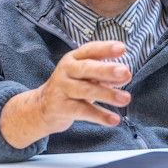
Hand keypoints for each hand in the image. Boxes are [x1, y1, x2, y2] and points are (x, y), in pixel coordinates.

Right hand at [0, 41, 131, 148]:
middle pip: (87, 68)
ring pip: (86, 90)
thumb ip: (105, 75)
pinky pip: (83, 111)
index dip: (105, 48)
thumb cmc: (70, 87)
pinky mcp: (61, 107)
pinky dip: (100, 116)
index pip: (90, 50)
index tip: (122, 48)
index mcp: (74, 58)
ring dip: (107, 94)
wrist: (41, 107)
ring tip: (125, 99)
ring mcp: (62, 88)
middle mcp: (66, 70)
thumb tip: (126, 76)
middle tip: (125, 72)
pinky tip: (114, 119)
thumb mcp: (85, 76)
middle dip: (106, 70)